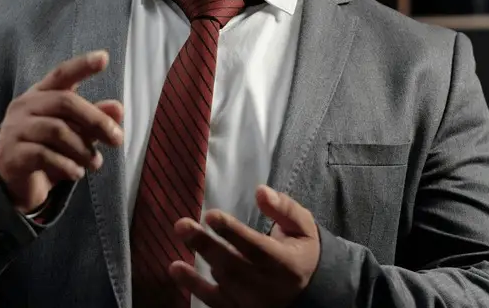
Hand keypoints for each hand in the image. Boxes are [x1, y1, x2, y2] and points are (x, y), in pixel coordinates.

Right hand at [0, 50, 123, 212]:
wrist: (11, 180)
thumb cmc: (46, 148)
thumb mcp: (72, 132)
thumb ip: (93, 119)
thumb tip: (118, 109)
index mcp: (41, 94)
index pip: (62, 74)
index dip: (82, 65)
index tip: (104, 57)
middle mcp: (25, 106)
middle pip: (65, 102)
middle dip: (96, 120)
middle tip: (118, 139)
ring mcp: (16, 129)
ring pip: (57, 131)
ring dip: (83, 149)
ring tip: (95, 163)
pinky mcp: (11, 154)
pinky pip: (44, 156)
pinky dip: (67, 166)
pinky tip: (76, 173)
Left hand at [169, 186, 320, 307]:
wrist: (312, 292)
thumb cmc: (301, 251)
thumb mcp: (303, 226)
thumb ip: (284, 208)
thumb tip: (261, 191)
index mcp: (287, 264)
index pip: (257, 248)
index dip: (233, 232)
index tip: (211, 215)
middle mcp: (269, 288)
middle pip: (233, 266)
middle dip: (206, 244)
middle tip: (182, 225)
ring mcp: (254, 303)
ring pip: (223, 281)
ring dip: (202, 256)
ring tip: (184, 232)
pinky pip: (214, 301)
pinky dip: (194, 285)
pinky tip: (176, 267)